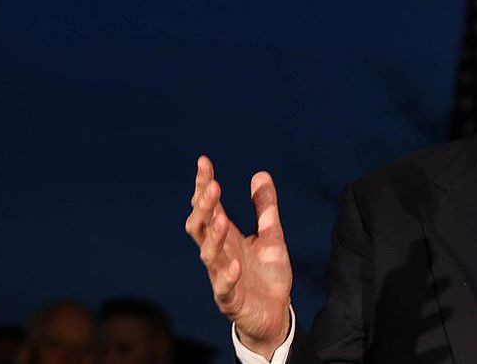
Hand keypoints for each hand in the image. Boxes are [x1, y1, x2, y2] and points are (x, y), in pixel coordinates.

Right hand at [185, 156, 292, 356]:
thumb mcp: (271, 235)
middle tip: (212, 186)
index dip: (204, 186)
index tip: (203, 162)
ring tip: (221, 217)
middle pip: (202, 228)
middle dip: (205, 208)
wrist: (274, 314)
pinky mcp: (231, 300)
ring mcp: (222, 277)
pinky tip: (234, 264)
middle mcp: (219, 255)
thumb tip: (260, 174)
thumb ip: (265, 208)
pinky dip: (227, 276)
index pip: (210, 208)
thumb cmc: (266, 275)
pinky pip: (224, 288)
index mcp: (226, 238)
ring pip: (209, 255)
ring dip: (214, 237)